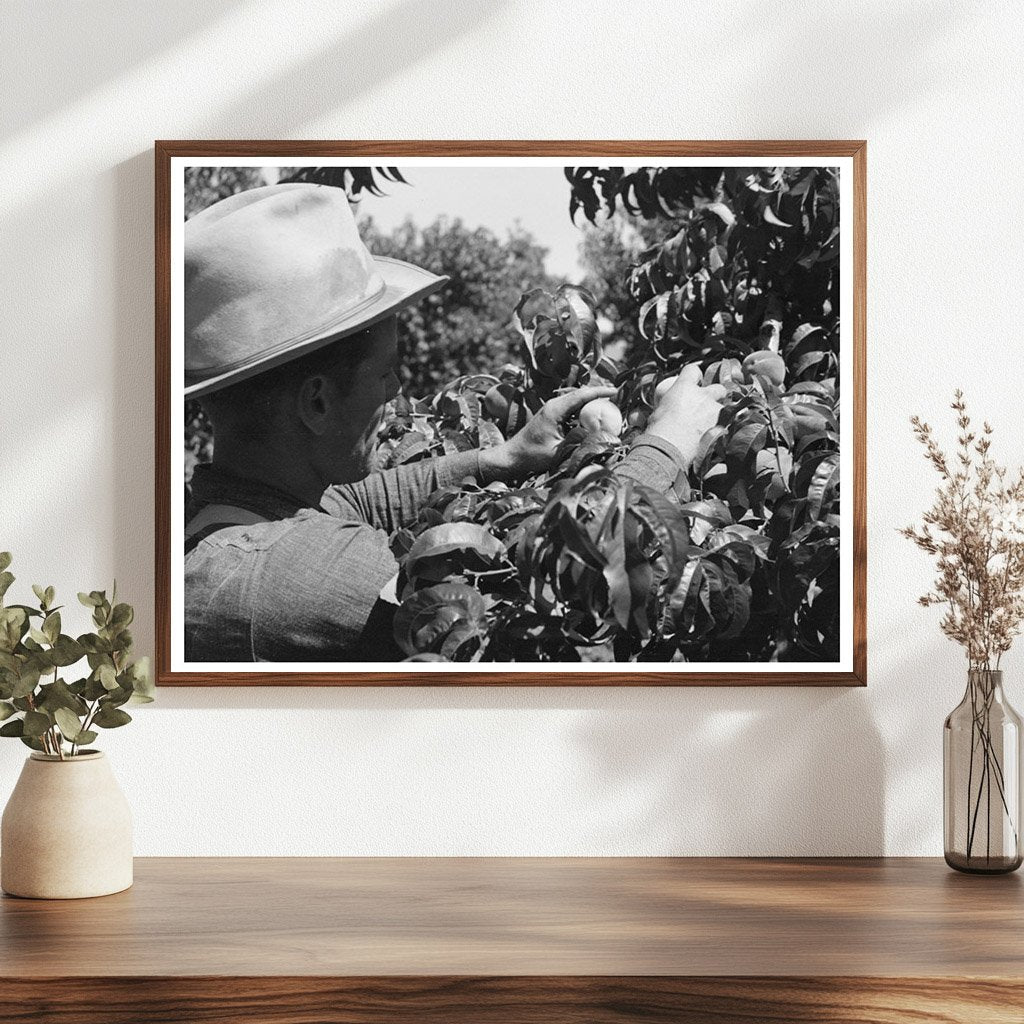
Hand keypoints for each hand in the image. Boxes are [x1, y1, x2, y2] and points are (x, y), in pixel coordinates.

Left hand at [480, 386, 616, 480]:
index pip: (582, 395)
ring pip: (576, 399)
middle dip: (599, 394)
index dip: (600, 392)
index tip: (615, 391)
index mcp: (555, 409)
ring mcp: (551, 408)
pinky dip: (583, 409)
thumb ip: (579, 445)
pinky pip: (571, 407)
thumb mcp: (558, 452)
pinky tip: (592, 417)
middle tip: (616, 399)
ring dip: (591, 401)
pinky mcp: (551, 415)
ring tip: (608, 406)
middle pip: (580, 393)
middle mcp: (553, 404)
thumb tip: (601, 440)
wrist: (512, 456)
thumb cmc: (532, 455)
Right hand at [645, 364, 726, 468]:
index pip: (693, 370)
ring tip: (709, 425)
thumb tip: (664, 408)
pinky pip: (726, 424)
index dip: (694, 376)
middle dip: (715, 395)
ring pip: (724, 407)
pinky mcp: (721, 426)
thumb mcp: (657, 412)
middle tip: (706, 405)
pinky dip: (720, 429)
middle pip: (718, 387)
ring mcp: (714, 410)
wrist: (669, 448)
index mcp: (684, 388)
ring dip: (718, 414)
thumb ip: (667, 405)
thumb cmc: (659, 431)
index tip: (693, 382)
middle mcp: (702, 396)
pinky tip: (712, 436)